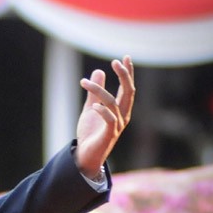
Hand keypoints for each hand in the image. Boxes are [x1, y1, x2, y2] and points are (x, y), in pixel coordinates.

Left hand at [75, 55, 134, 178]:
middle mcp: (123, 115)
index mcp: (120, 109)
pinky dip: (102, 110)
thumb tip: (99, 71)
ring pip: (112, 102)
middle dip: (124, 76)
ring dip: (98, 90)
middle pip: (129, 92)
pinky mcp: (109, 134)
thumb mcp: (91, 108)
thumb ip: (95, 92)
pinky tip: (94, 105)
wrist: (86, 155)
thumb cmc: (91, 133)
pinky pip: (110, 119)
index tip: (125, 57)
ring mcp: (117, 125)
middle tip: (115, 62)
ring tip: (84, 82)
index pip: (127, 88)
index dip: (127, 73)